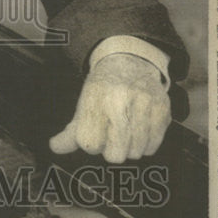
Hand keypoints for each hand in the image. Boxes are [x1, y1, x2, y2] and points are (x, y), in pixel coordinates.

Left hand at [49, 53, 170, 162]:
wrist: (130, 62)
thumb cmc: (104, 88)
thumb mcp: (84, 104)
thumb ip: (70, 131)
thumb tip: (55, 147)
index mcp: (96, 97)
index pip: (89, 143)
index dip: (91, 143)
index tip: (94, 132)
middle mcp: (121, 100)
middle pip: (115, 155)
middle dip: (111, 149)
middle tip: (111, 133)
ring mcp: (144, 105)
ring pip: (135, 153)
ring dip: (129, 146)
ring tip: (126, 128)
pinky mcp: (162, 110)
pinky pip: (152, 147)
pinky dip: (145, 143)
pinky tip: (140, 127)